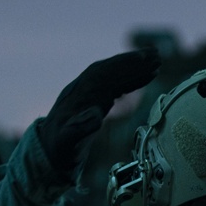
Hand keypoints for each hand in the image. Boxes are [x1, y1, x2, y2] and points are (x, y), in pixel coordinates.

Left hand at [38, 48, 161, 172]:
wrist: (49, 151)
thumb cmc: (59, 149)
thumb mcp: (67, 142)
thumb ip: (79, 128)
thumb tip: (96, 115)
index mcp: (79, 95)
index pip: (104, 75)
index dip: (123, 67)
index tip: (143, 61)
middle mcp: (84, 89)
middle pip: (110, 69)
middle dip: (132, 61)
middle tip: (156, 54)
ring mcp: (89, 93)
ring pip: (113, 74)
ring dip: (134, 67)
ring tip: (157, 61)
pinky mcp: (94, 100)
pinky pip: (115, 85)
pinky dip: (131, 80)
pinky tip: (145, 77)